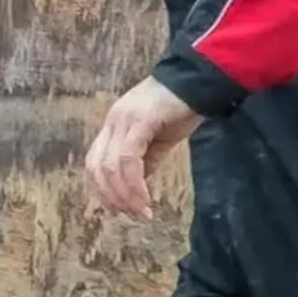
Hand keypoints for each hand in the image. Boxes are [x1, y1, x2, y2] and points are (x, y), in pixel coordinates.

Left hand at [85, 75, 200, 220]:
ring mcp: (124, 119)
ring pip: (111, 166)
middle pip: (97, 167)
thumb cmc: (184, 107)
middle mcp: (113, 122)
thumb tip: (138, 186)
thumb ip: (146, 159)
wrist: (202, 81)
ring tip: (142, 211)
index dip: (103, 190)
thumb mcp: (161, 139)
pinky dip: (134, 183)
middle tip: (131, 215)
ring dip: (125, 195)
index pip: (96, 162)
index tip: (120, 210)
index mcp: (114, 125)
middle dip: (112, 197)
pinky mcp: (140, 120)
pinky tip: (146, 198)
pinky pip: (129, 159)